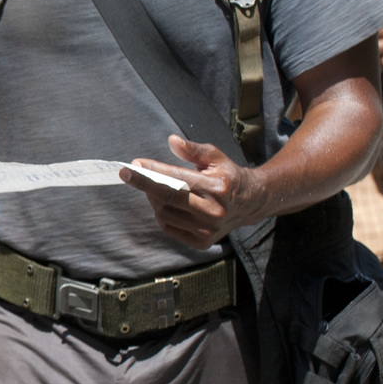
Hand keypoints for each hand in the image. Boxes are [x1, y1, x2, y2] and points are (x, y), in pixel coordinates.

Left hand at [121, 135, 268, 248]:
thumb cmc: (228, 176)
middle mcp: (213, 211)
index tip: (132, 165)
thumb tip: (172, 141)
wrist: (250, 203)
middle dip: (145, 185)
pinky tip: (165, 203)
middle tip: (133, 174)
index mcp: (218, 188)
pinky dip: (161, 214)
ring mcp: (207, 230)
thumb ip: (193, 149)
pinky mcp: (202, 242)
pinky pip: (169, 228)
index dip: (151, 173)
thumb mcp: (216, 157)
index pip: (176, 180)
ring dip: (154, 199)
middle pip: (167, 199)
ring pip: (164, 214)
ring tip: (155, 187)